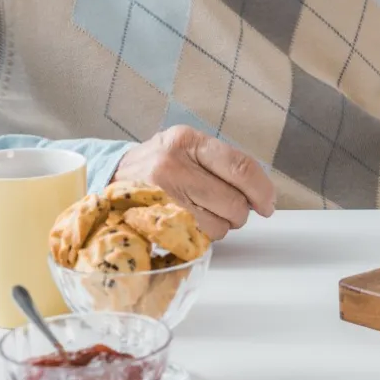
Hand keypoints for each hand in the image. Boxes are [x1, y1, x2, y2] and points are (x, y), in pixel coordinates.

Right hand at [112, 126, 276, 241]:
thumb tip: (263, 197)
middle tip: (230, 210)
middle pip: (233, 201)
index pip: (240, 167)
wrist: (111, 179)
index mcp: (188, 141)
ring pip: (218, 225)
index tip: (268, 204)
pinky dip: (201, 235)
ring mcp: (161, 194)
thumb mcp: (187, 149)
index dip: (262, 190)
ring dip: (220, 225)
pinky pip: (197, 238)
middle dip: (239, 212)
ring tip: (203, 213)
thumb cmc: (159, 165)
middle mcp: (173, 164)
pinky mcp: (153, 220)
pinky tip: (189, 222)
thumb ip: (223, 165)